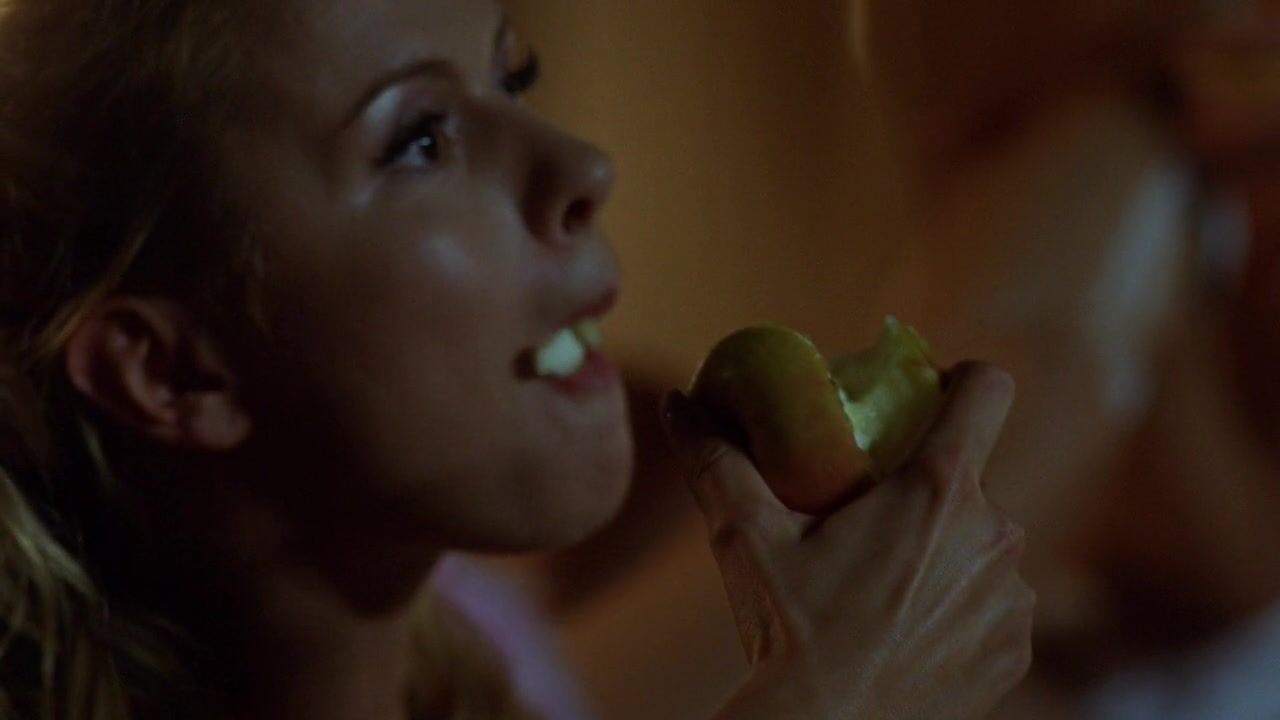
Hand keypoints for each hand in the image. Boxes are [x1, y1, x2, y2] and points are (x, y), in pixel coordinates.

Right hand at [664, 362, 1033, 719]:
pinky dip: (959, 605)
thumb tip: (677, 402)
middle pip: (972, 476)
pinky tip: (906, 631)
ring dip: (946, 549)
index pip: (987, 389)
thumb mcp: (744, 539)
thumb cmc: (787, 633)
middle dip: (927, 486)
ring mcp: (1013, 596)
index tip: (927, 396)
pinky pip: (994, 602)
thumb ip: (715, 459)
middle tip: (870, 516)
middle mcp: (995, 534)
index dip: (961, 379)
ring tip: (883, 585)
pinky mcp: (1016, 647)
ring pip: (983, 542)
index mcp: (938, 489)